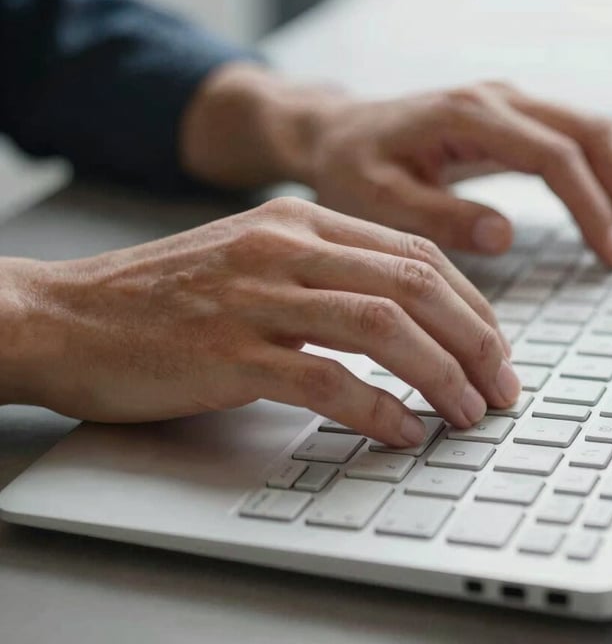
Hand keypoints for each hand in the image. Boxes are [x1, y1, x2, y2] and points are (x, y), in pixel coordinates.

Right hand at [0, 198, 518, 445]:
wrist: (68, 314)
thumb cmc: (165, 294)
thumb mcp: (255, 258)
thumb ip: (324, 274)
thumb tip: (403, 317)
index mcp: (300, 221)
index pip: (414, 252)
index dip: (469, 302)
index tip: (493, 344)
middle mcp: (285, 248)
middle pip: (414, 284)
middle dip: (474, 340)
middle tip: (501, 384)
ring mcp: (258, 297)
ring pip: (383, 326)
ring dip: (441, 374)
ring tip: (468, 412)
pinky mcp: (230, 352)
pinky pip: (327, 380)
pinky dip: (377, 409)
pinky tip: (402, 431)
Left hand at [308, 82, 611, 266]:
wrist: (335, 134)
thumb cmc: (350, 166)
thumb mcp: (378, 200)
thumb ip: (439, 216)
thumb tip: (504, 236)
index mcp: (468, 115)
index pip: (555, 156)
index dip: (591, 207)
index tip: (610, 256)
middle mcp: (496, 99)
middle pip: (591, 133)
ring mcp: (505, 103)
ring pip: (590, 132)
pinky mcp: (507, 119)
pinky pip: (569, 140)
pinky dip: (597, 176)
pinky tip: (604, 213)